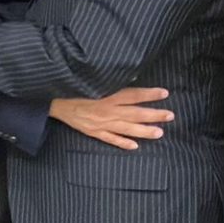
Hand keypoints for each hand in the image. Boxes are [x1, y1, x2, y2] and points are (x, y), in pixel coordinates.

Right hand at [49, 87, 171, 149]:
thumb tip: (131, 75)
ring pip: (127, 129)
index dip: (149, 94)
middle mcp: (107, 110)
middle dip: (154, 115)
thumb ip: (110, 81)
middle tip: (170, 116)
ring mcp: (101, 123)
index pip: (133, 95)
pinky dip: (122, 143)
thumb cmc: (73, 87)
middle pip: (135, 113)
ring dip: (144, 131)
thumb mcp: (91, 80)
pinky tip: (135, 146)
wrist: (53, 100)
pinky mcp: (94, 132)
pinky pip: (110, 140)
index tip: (164, 93)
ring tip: (159, 133)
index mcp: (107, 95)